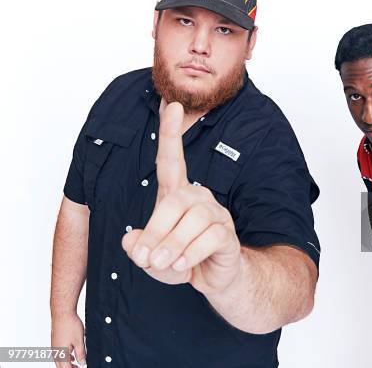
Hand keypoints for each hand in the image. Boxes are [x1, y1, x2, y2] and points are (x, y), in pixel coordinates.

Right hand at [51, 312, 85, 367]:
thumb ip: (81, 354)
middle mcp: (55, 351)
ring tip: (76, 363)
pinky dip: (66, 356)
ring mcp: (54, 346)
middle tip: (79, 367)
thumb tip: (82, 363)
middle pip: (61, 365)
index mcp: (60, 353)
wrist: (62, 313)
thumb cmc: (69, 325)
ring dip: (68, 363)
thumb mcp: (79, 341)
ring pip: (60, 359)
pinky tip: (72, 354)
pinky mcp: (55, 341)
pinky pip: (59, 353)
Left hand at [121, 102, 241, 293]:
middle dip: (155, 231)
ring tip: (164, 264)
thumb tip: (131, 242)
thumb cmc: (183, 259)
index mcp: (178, 195)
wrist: (216, 279)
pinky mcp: (228, 233)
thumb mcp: (152, 257)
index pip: (172, 160)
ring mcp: (216, 214)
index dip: (171, 133)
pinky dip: (192, 253)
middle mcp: (199, 198)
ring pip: (193, 219)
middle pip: (174, 201)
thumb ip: (139, 247)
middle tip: (145, 258)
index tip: (171, 105)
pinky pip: (211, 237)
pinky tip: (184, 264)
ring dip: (173, 245)